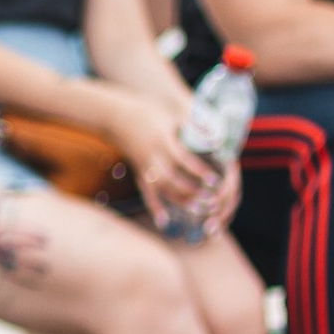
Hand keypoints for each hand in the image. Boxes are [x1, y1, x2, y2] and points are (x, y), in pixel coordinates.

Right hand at [109, 94, 219, 225]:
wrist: (116, 116)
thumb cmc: (148, 113)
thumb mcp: (172, 117)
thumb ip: (194, 127)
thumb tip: (217, 137)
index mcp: (162, 141)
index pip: (184, 160)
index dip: (199, 171)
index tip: (215, 180)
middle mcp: (153, 156)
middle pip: (173, 179)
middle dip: (192, 191)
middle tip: (211, 200)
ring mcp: (144, 166)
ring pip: (162, 189)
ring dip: (180, 201)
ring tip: (199, 210)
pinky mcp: (139, 172)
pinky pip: (146, 193)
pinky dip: (155, 208)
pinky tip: (164, 221)